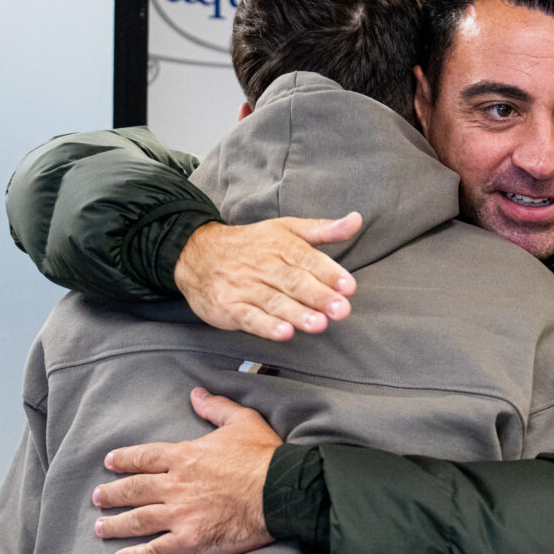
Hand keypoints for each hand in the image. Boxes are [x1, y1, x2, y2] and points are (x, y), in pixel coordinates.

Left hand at [92, 388, 279, 553]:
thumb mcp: (242, 421)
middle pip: (134, 489)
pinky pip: (156, 549)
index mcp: (185, 456)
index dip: (125, 459)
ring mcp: (180, 514)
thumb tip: (196, 394)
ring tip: (100, 527)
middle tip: (97, 497)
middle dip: (112, 493)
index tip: (110, 462)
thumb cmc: (263, 457)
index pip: (145, 457)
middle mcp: (175, 485)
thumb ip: (216, 407)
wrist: (280, 492)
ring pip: (138, 520)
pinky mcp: (190, 539)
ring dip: (115, 524)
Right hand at [175, 213, 361, 340]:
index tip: (348, 286)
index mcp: (281, 245)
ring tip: (319, 324)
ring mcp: (246, 287)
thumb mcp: (286, 229)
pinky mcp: (230, 307)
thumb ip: (323, 230)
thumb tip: (356, 220)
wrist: (197, 254)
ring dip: (297, 314)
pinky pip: (249, 317)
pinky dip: (266, 326)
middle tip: (341, 310)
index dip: (329, 273)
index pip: (308, 259)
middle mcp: (264, 265)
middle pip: (295, 282)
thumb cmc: (251, 244)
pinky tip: (283, 333)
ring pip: (275, 301)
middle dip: (319, 296)